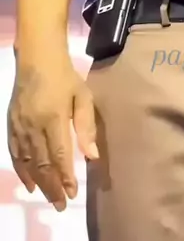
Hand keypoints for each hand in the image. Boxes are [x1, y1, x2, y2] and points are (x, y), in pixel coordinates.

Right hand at [7, 52, 98, 210]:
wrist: (37, 58)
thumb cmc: (65, 76)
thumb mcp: (83, 96)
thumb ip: (86, 126)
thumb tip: (93, 156)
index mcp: (53, 117)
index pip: (59, 155)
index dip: (65, 176)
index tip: (73, 192)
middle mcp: (33, 125)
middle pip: (42, 163)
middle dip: (52, 186)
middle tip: (61, 204)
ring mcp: (20, 126)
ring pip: (27, 162)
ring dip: (39, 183)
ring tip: (50, 198)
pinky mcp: (11, 124)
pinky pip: (14, 153)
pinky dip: (21, 171)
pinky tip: (30, 183)